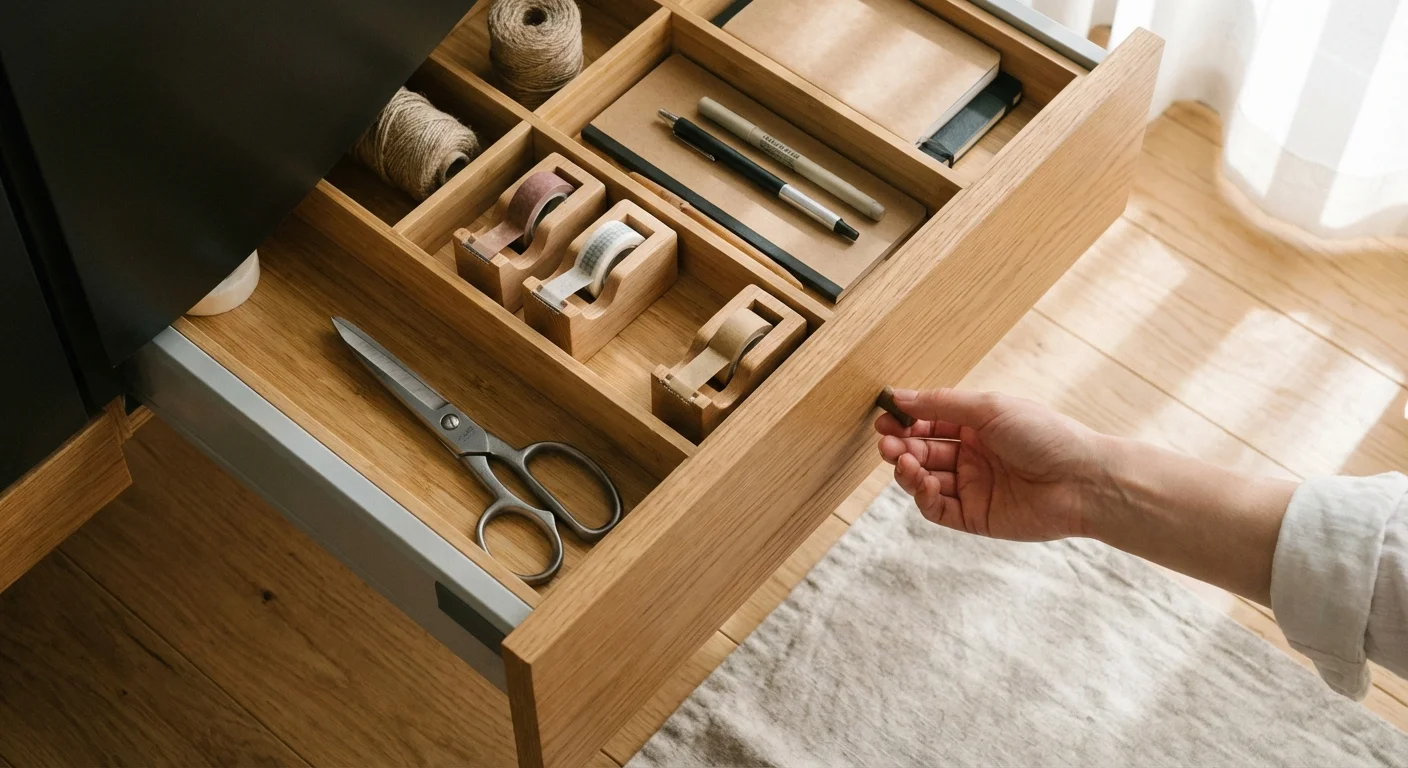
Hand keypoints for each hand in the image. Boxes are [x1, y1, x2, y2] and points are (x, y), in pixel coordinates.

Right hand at [875, 389, 1104, 540]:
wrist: (1083, 481)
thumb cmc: (1044, 435)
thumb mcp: (989, 408)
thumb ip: (940, 404)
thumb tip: (898, 395)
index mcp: (978, 427)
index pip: (930, 423)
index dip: (905, 421)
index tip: (885, 419)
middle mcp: (973, 457)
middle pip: (923, 451)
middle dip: (900, 446)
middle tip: (887, 443)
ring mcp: (973, 488)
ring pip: (924, 480)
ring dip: (908, 470)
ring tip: (902, 461)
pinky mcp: (975, 517)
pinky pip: (938, 509)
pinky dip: (924, 496)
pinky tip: (923, 482)